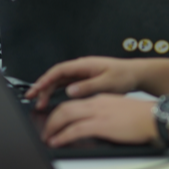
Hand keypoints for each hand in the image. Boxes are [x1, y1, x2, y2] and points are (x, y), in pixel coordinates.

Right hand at [26, 56, 140, 109]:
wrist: (136, 74)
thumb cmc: (124, 75)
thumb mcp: (107, 82)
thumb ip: (87, 86)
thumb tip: (70, 90)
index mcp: (84, 65)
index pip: (59, 70)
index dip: (45, 79)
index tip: (36, 89)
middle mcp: (81, 68)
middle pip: (56, 76)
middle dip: (42, 86)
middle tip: (32, 98)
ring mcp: (82, 74)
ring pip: (59, 81)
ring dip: (48, 90)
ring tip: (39, 103)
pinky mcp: (84, 80)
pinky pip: (66, 84)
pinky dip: (56, 91)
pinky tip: (52, 99)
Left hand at [41, 95, 156, 146]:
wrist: (154, 117)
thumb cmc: (142, 117)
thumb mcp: (119, 112)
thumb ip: (106, 115)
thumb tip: (98, 126)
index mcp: (100, 99)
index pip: (74, 103)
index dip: (60, 112)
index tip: (55, 121)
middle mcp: (96, 103)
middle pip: (65, 107)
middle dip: (51, 119)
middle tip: (46, 130)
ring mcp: (97, 113)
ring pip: (65, 115)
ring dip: (52, 127)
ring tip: (47, 137)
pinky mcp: (101, 124)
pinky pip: (75, 129)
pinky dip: (62, 136)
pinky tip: (57, 142)